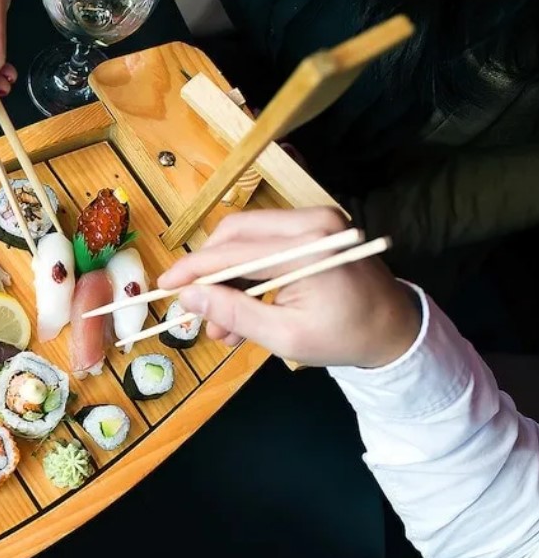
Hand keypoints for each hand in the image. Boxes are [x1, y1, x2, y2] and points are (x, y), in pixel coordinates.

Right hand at [158, 207, 421, 368]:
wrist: (394, 329)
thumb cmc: (344, 337)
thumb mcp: (285, 335)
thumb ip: (234, 313)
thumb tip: (188, 298)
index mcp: (308, 247)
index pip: (234, 251)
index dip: (193, 269)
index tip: (163, 287)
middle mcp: (312, 221)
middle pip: (236, 233)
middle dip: (208, 271)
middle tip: (193, 307)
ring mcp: (315, 219)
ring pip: (246, 237)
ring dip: (225, 275)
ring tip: (220, 323)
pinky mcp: (314, 226)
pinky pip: (264, 241)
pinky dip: (245, 271)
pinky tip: (239, 306)